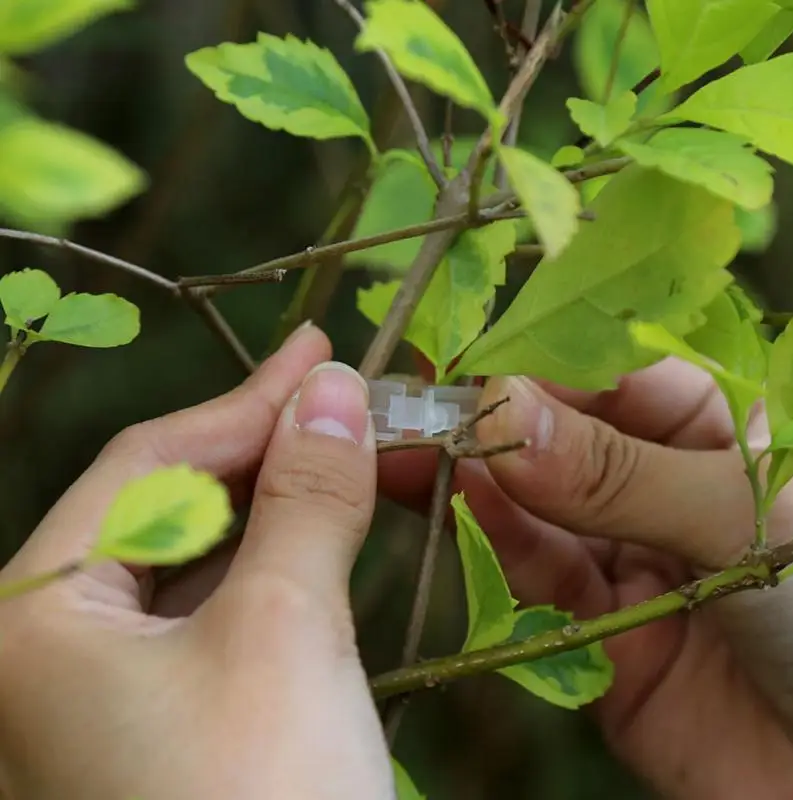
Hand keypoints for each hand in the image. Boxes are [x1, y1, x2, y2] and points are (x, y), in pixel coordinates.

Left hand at [0, 324, 393, 799]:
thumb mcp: (287, 634)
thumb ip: (307, 498)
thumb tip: (335, 388)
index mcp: (38, 616)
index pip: (155, 464)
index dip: (248, 400)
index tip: (321, 352)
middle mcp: (54, 649)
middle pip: (173, 505)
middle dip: (266, 446)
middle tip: (345, 397)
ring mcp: (109, 691)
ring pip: (201, 559)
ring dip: (281, 503)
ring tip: (347, 450)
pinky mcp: (166, 722)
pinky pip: (220, 612)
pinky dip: (279, 566)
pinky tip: (324, 538)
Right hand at [383, 359, 792, 798]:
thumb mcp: (744, 519)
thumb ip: (620, 473)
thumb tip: (501, 412)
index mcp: (715, 427)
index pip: (607, 373)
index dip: (536, 362)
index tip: (467, 364)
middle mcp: (658, 482)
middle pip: (556, 436)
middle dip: (487, 420)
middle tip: (411, 406)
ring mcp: (624, 553)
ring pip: (533, 505)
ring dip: (471, 477)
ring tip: (409, 449)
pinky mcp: (594, 626)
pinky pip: (535, 574)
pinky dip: (492, 539)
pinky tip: (452, 502)